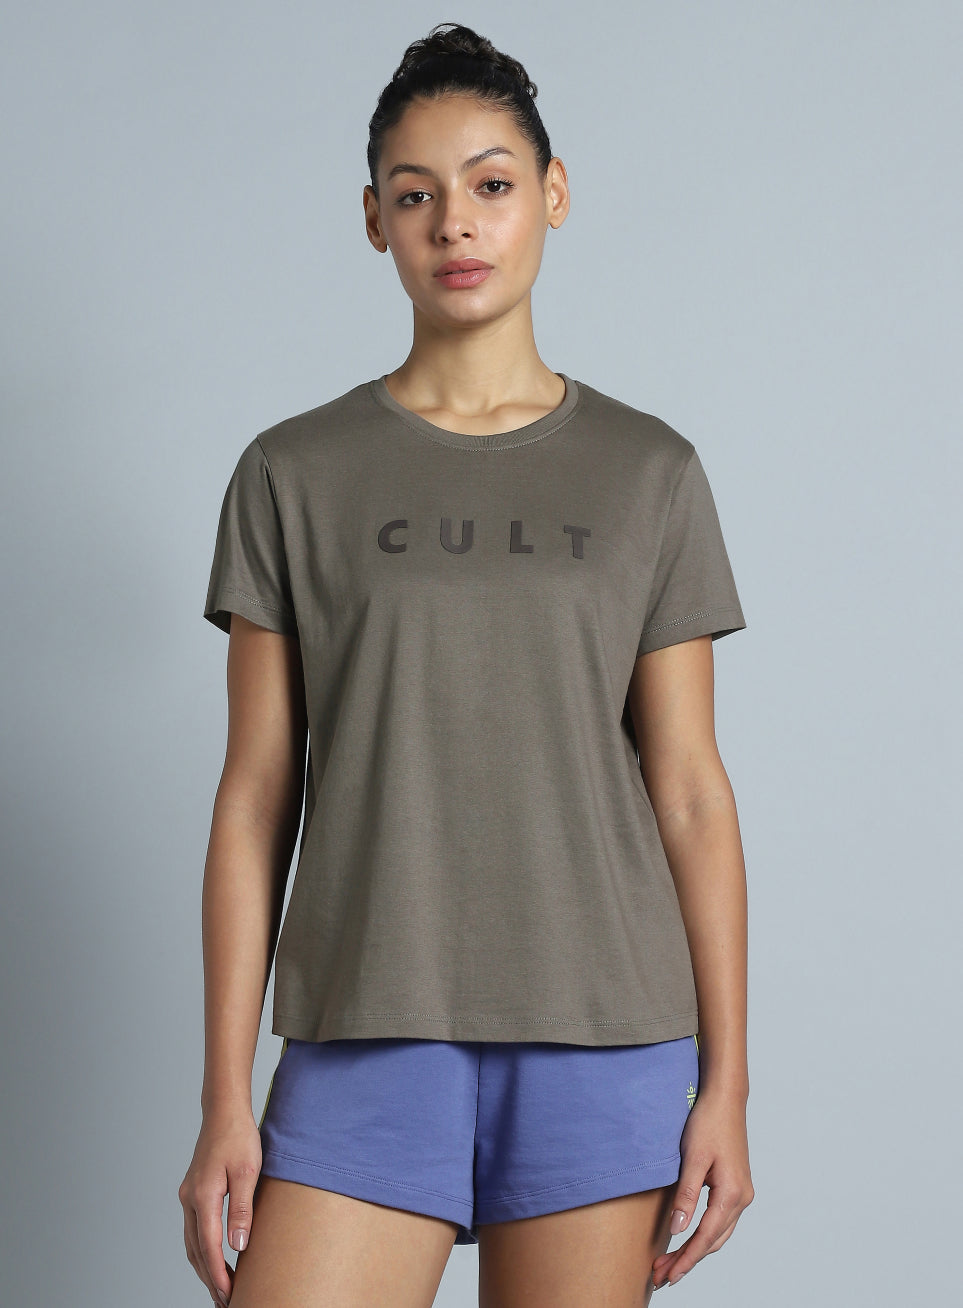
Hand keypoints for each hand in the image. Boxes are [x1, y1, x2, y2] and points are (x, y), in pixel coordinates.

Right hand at [178, 1106, 262, 1305]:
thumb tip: (238, 1246)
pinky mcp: (193, 1192)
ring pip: (192, 1243)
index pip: (209, 1247)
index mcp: (202, 1196)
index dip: (218, 1275)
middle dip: (209, 1279)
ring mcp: (188, 1196)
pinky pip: (194, 1229)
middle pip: (196, 1251)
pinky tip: (213, 1258)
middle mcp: (189, 1199)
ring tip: (221, 1288)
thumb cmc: (239, 1136)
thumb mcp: (248, 1171)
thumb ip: (242, 1210)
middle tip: (226, 1302)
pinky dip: (202, 1250)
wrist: (224, 1111)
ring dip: (204, 1267)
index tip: (229, 1296)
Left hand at [651, 1087, 753, 1290]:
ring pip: (718, 1234)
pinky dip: (704, 1235)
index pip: (705, 1237)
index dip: (686, 1260)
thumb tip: (677, 1230)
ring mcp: (742, 1193)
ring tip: (669, 1262)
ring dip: (695, 1250)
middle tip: (660, 1275)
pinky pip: (720, 1221)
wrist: (725, 1099)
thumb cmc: (708, 1123)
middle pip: (713, 1241)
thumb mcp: (692, 1158)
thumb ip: (685, 1196)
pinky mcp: (736, 1187)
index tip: (668, 1276)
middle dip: (687, 1260)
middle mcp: (742, 1198)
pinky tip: (687, 1238)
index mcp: (732, 1194)